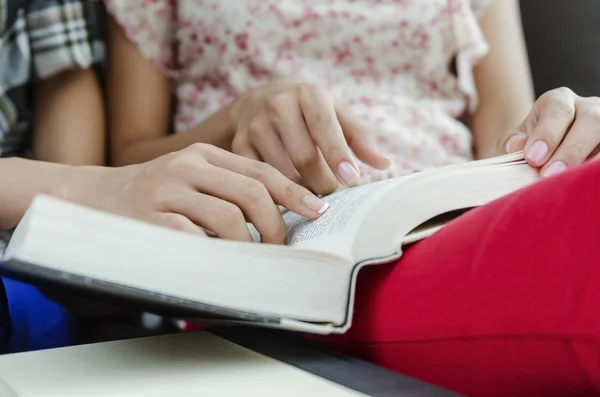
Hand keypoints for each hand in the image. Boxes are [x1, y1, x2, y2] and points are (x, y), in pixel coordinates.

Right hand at [64, 144, 328, 243]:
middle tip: (280, 246)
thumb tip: (277, 212)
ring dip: (250, 245)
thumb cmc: (149, 194)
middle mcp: (187, 167)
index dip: (293, 192)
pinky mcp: (152, 220)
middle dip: (276, 226)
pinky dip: (217, 255)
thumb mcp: (187, 176)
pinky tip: (220, 262)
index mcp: (202, 154)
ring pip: (230, 219)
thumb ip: (225, 186)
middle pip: (253, 194)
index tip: (316, 210)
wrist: (88, 197)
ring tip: (250, 258)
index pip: (260, 171)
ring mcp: (168, 192)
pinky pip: (198, 240)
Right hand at [229, 80, 390, 194]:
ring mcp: (255, 125)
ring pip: (282, 172)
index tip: (352, 180)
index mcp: (308, 95)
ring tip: (313, 191)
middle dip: (323, 181)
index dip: (338, 155)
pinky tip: (288, 194)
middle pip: (304, 157)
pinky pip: (261, 178)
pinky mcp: (239, 145)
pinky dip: (278, 192)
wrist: (259, 100)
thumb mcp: (337, 115)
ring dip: (302, 191)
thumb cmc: (309, 112)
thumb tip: (383, 163)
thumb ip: (360, 138)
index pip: (324, 127)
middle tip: (332, 190)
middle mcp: (278, 106)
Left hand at [504, 87, 599, 176]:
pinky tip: (584, 180)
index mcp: (558, 101)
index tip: (533, 158)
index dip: (547, 133)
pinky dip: (596, 169)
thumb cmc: (531, 147)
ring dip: (590, 160)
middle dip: (571, 149)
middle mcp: (588, 108)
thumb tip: (517, 145)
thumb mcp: (517, 141)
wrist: (545, 156)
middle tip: (550, 175)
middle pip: (591, 119)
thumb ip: (514, 142)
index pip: (558, 109)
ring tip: (571, 182)